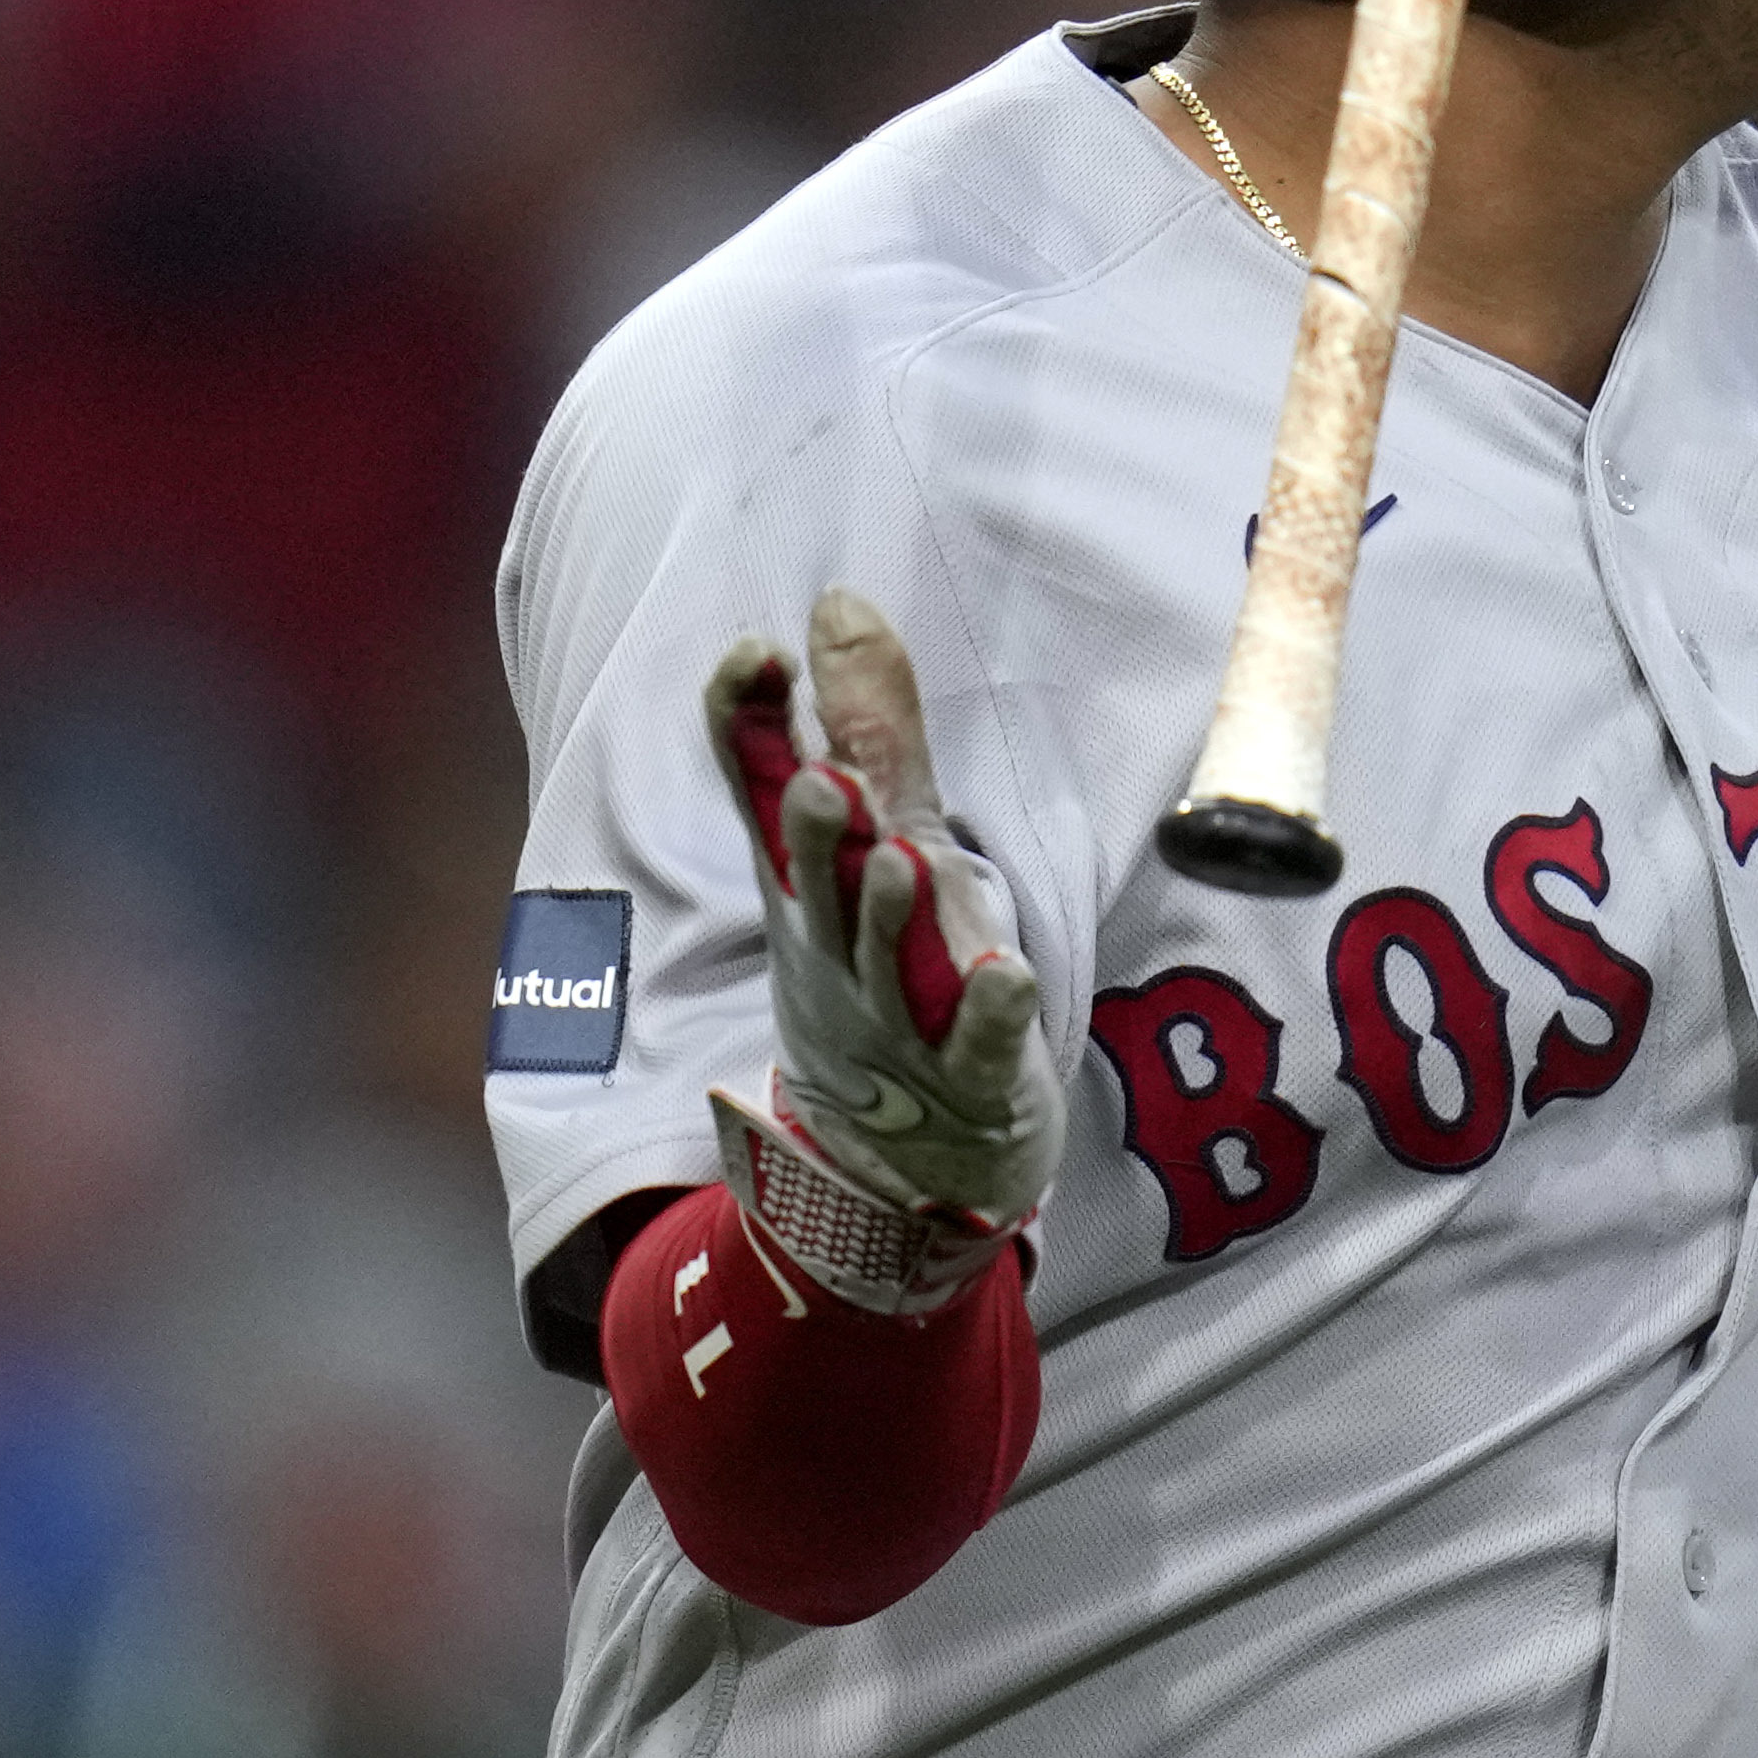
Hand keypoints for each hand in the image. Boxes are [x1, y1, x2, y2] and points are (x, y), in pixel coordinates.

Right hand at [698, 590, 1063, 1311]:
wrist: (897, 1156)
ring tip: (901, 859)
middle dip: (816, 832)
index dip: (751, 728)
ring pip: (886, 959)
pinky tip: (1006, 974)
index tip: (752, 655)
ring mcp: (901, 1012)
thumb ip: (861, 723)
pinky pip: (976, 1042)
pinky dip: (987, 1011)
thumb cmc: (884, 968)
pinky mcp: (969, 1072)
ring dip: (889, 912)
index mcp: (813, 879)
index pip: (765, 792)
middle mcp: (842, 940)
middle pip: (819, 879)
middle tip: (822, 778)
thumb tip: (837, 602)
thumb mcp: (873, 841)